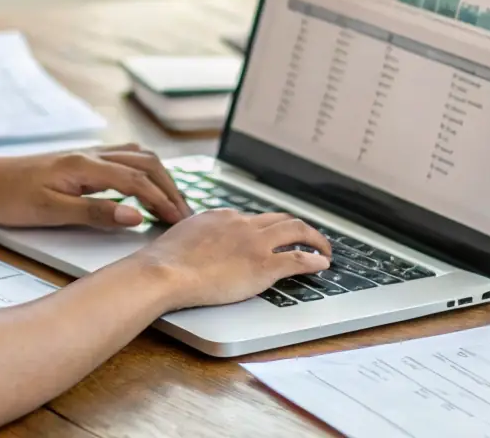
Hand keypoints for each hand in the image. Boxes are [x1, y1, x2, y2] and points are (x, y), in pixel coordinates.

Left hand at [0, 144, 191, 227]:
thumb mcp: (50, 212)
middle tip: (185, 214)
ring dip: (158, 176)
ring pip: (135, 157)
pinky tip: (142, 185)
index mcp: (85, 166)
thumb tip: (136, 216)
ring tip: (171, 200)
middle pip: (145, 163)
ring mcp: (84, 155)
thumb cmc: (7, 198)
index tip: (181, 221)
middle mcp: (89, 155)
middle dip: (169, 187)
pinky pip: (122, 158)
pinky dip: (142, 170)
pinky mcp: (78, 161)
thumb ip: (95, 213)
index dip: (163, 200)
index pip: (138, 181)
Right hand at [131, 210, 331, 309]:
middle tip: (308, 237)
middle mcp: (242, 224)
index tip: (274, 237)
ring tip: (324, 249)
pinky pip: (298, 259)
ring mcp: (255, 243)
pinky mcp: (263, 265)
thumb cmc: (165, 261)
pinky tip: (322, 264)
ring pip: (296, 230)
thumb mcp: (182, 237)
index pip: (253, 219)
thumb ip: (197, 237)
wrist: (165, 271)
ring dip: (315, 239)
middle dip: (298, 227)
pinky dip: (314, 260)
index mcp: (222, 216)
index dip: (268, 229)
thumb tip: (196, 246)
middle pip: (280, 219)